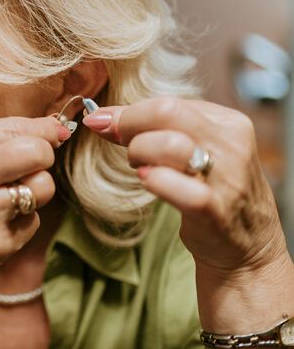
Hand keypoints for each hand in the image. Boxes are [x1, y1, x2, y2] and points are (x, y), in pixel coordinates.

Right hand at [0, 116, 69, 299]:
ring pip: (43, 185)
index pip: (15, 126)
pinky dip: (21, 222)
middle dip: (45, 156)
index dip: (43, 130)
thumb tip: (56, 127)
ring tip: (8, 198)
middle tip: (32, 166)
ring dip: (35, 190)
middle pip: (36, 151)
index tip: (52, 135)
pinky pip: (34, 220)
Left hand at [82, 96, 288, 279]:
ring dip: (139, 154)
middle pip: (166, 112)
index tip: (107, 125)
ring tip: (141, 168)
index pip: (167, 102)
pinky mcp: (216, 211)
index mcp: (227, 122)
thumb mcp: (191, 149)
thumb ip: (153, 128)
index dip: (130, 113)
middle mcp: (231, 144)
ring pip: (169, 144)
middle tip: (121, 145)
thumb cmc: (209, 189)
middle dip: (129, 126)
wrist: (247, 246)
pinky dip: (155, 181)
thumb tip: (100, 117)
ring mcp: (227, 178)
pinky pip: (179, 188)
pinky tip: (148, 182)